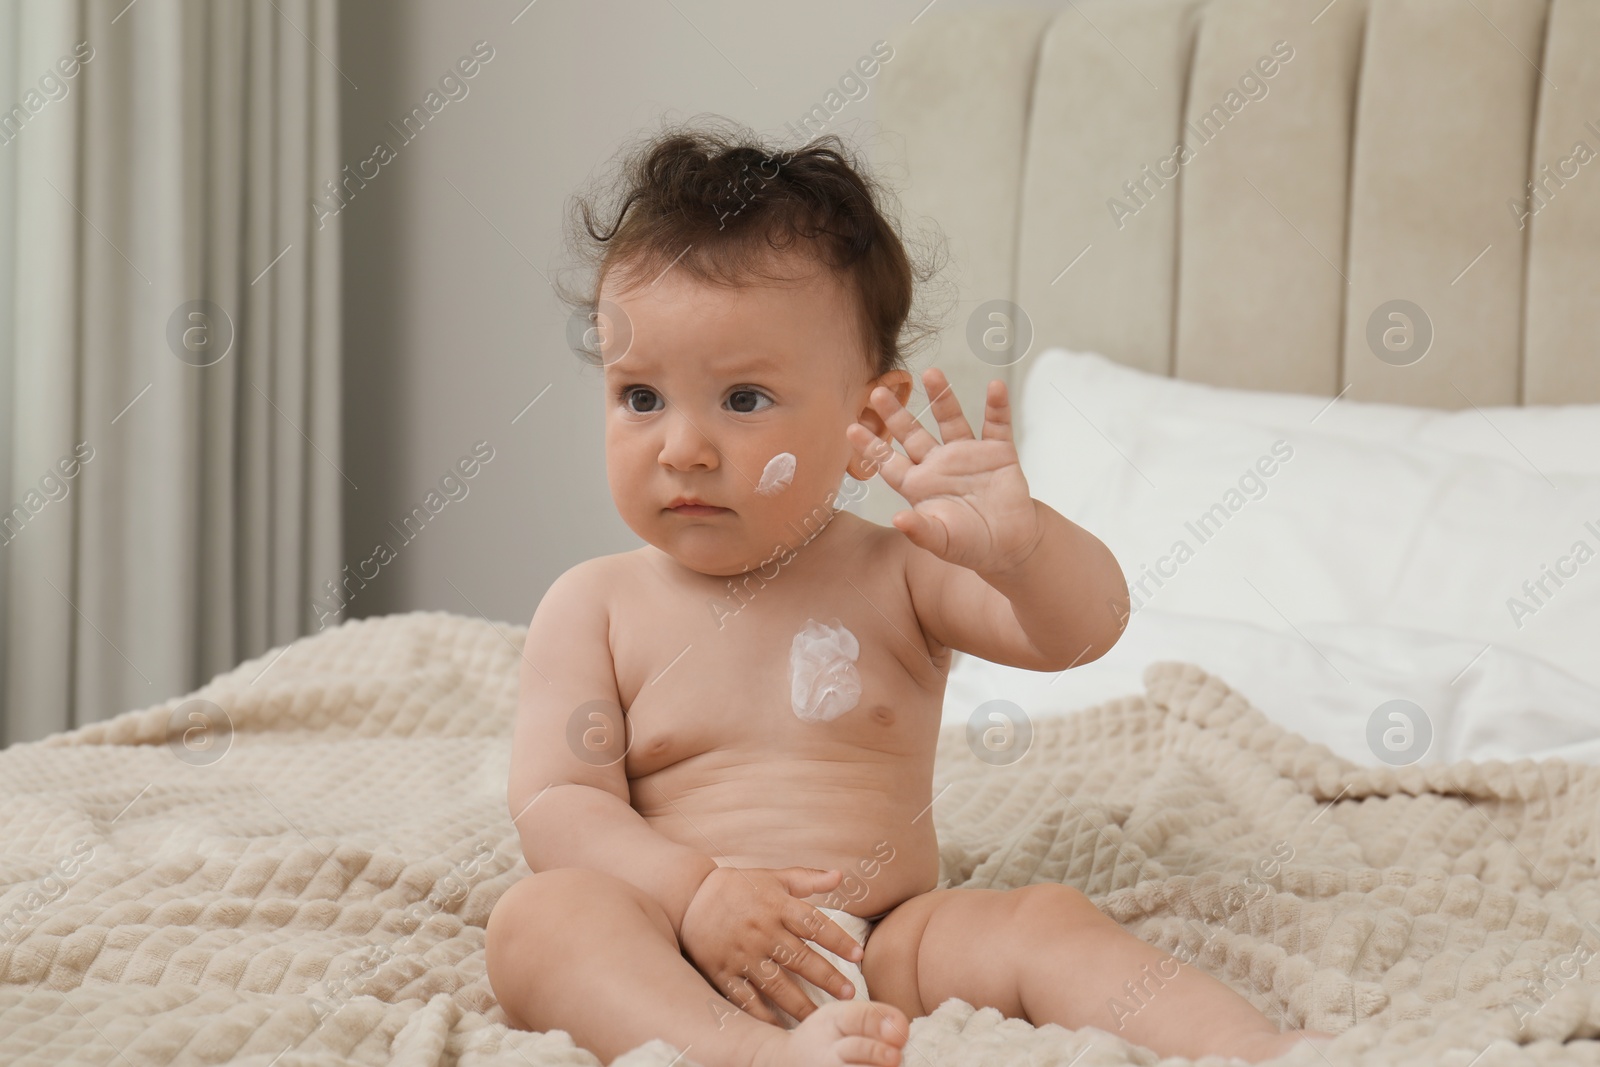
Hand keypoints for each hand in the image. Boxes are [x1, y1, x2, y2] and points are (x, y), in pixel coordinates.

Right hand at [679, 865, 865, 1024]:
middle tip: (849, 995)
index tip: (858, 955)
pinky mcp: (723, 972)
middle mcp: (762, 931)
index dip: (838, 940)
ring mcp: (742, 954)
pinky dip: (762, 1016)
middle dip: (827, 977)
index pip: (815, 924)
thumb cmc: (737, 886)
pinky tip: (779, 1030)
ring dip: (801, 1004)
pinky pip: (745, 999)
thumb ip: (806, 879)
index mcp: (777, 905)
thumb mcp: (772, 876)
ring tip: (822, 1020)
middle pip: (800, 958)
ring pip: (777, 984)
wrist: (688, 896)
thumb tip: (839, 875)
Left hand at [847, 367, 1042, 575]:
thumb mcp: (942, 541)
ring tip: (931, 372)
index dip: (871, 446)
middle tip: (878, 392)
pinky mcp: (998, 452)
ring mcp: (968, 454)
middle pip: (913, 433)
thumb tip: (898, 519)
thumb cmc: (970, 544)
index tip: (851, 428)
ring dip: (942, 396)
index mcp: (919, 485)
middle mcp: (939, 463)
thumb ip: (921, 530)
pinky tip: (995, 387)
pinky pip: (997, 424)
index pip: (889, 462)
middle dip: (896, 413)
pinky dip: (997, 406)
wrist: (1010, 546)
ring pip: (950, 419)